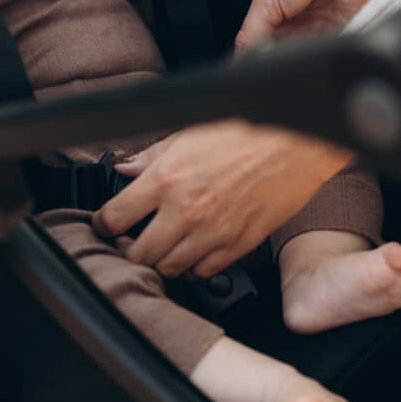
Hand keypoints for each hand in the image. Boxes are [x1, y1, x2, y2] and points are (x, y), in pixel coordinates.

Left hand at [93, 122, 350, 276]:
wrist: (297, 142)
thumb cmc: (247, 130)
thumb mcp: (189, 133)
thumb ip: (152, 156)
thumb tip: (125, 168)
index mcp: (167, 179)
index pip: (115, 216)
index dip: (103, 223)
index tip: (105, 224)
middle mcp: (185, 211)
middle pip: (139, 252)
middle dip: (128, 249)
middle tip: (129, 241)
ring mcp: (212, 233)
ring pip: (169, 268)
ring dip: (159, 261)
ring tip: (160, 248)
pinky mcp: (238, 245)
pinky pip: (204, 272)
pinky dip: (193, 268)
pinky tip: (191, 253)